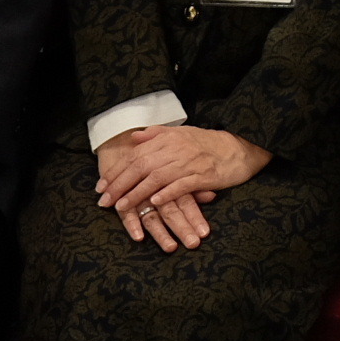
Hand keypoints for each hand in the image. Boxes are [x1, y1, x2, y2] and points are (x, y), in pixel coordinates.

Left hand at [96, 125, 269, 250]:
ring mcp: (189, 163)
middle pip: (141, 166)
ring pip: (156, 178)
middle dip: (120, 184)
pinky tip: (154, 203)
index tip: (101, 186)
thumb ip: (156, 134)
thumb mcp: (181, 133)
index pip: (135, 155)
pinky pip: (180, 186)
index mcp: (167, 138)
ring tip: (121, 207)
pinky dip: (166, 194)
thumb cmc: (208, 143)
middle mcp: (175, 149)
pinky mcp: (202, 176)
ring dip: (137, 193)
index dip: (116, 171)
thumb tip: (134, 137)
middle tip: (104, 200)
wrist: (238, 147)